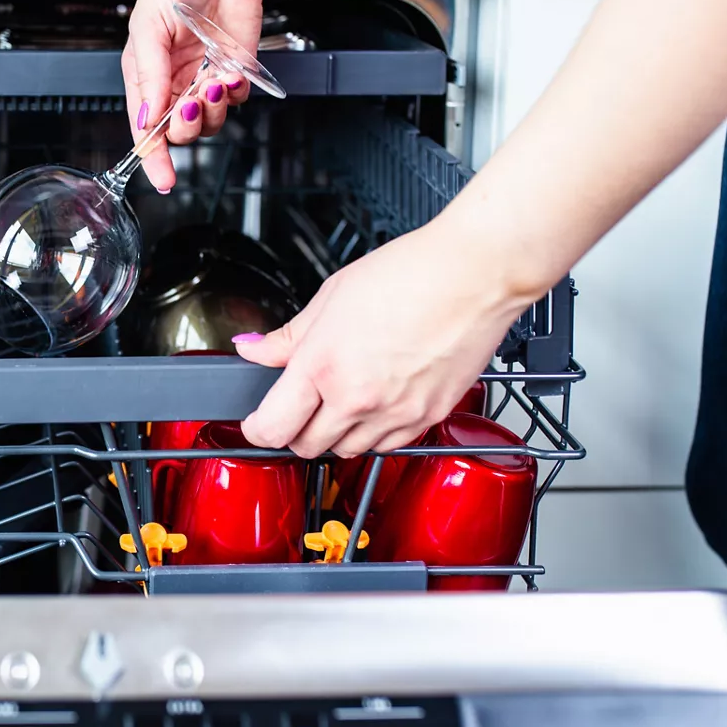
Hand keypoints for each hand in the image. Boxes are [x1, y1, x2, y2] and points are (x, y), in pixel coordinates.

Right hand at [123, 0, 271, 191]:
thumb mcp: (149, 26)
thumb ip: (148, 74)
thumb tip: (148, 115)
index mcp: (145, 78)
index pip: (146, 130)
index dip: (153, 158)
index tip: (163, 178)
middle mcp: (174, 86)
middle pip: (178, 133)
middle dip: (186, 126)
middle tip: (192, 102)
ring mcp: (204, 83)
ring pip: (209, 124)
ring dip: (212, 110)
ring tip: (214, 81)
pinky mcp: (233, 75)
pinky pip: (234, 102)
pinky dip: (234, 93)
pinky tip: (230, 72)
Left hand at [234, 222, 529, 457]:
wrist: (474, 275)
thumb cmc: (409, 275)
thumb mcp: (330, 297)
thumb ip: (286, 336)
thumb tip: (253, 349)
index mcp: (323, 365)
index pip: (273, 428)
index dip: (256, 429)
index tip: (256, 422)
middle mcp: (357, 398)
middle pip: (306, 447)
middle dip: (294, 431)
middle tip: (297, 407)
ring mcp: (394, 413)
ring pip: (347, 452)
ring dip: (335, 435)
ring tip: (340, 400)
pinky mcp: (426, 418)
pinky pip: (387, 446)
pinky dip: (373, 434)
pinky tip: (374, 404)